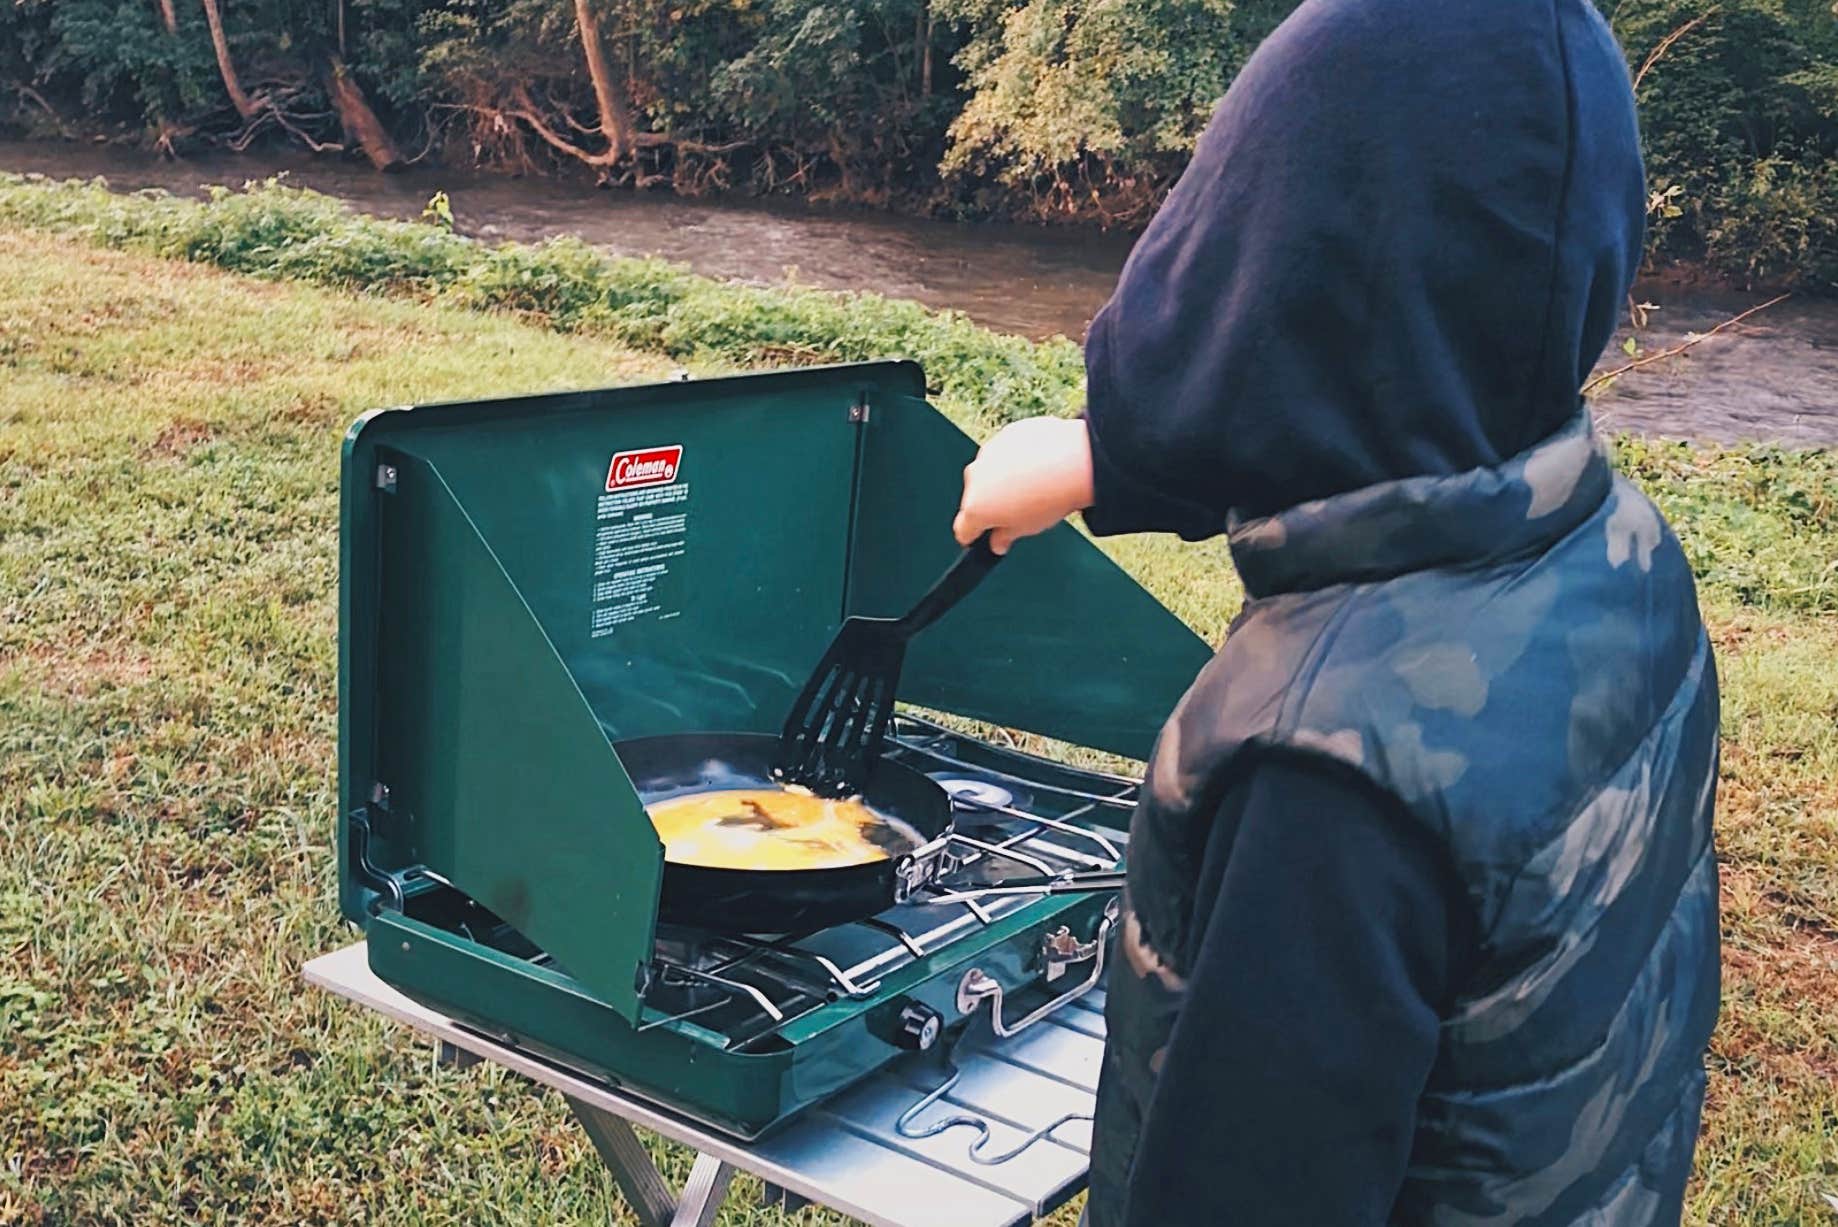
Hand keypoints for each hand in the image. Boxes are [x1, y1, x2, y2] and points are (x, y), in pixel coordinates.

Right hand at [953, 416, 1094, 553]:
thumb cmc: (1050, 498)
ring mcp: (988, 453)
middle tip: (1018, 510)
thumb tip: (998, 542)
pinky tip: (1038, 464)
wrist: (1074, 462)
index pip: (963, 529)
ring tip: (1032, 485)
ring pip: (989, 471)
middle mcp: (975, 478)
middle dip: (991, 504)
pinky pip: (1005, 451)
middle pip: (976, 497)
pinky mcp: (1005, 435)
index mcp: (976, 508)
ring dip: (1002, 479)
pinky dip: (1016, 458)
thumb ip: (1005, 537)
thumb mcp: (1027, 529)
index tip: (984, 537)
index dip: (973, 537)